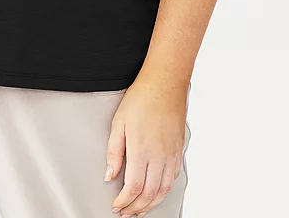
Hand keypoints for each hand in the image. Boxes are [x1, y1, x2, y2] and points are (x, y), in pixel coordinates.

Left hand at [106, 75, 188, 216]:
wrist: (165, 83)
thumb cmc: (141, 98)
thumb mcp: (119, 122)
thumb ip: (114, 152)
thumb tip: (110, 175)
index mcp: (142, 149)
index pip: (134, 188)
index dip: (124, 202)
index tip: (117, 206)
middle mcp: (159, 155)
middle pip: (149, 194)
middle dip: (136, 208)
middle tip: (126, 212)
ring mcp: (171, 154)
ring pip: (163, 190)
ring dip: (151, 204)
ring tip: (140, 209)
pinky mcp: (178, 150)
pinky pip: (173, 178)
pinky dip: (163, 192)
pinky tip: (156, 193)